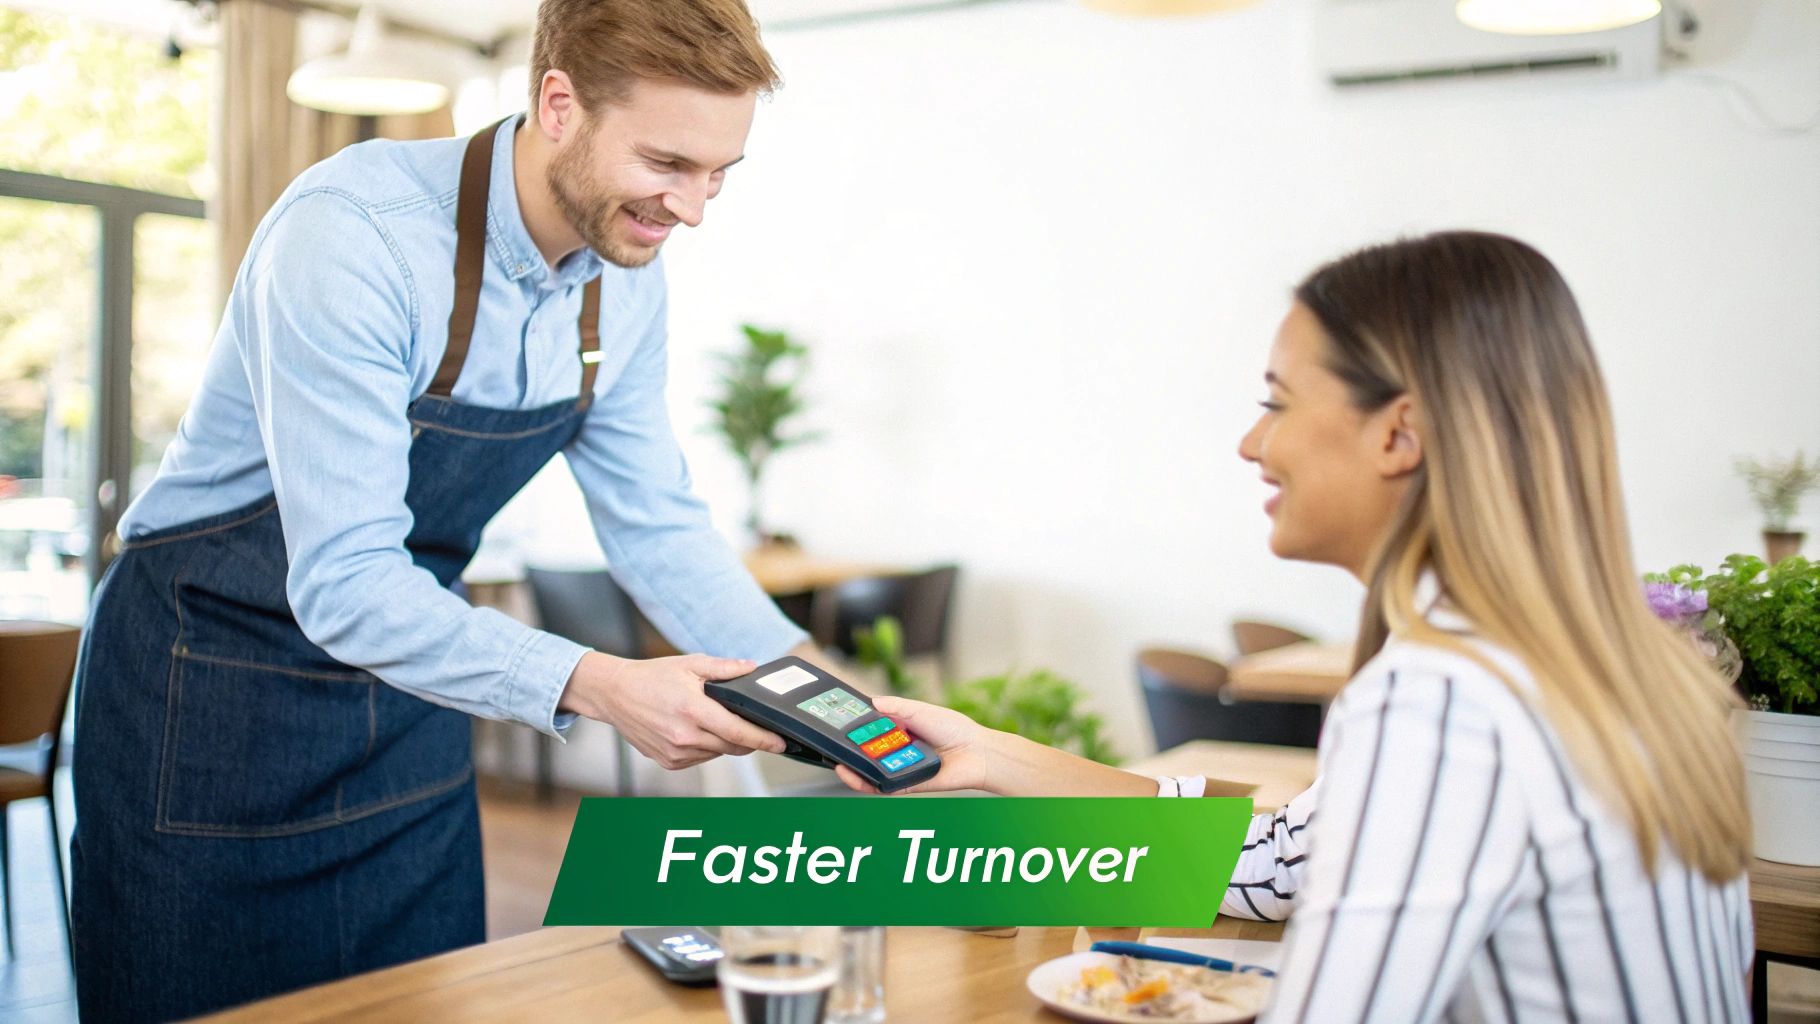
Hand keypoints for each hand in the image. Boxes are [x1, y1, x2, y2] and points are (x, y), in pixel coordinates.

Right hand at [559, 652, 785, 769]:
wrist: (614, 694)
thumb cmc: (651, 677)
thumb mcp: (690, 664)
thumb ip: (725, 669)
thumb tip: (752, 669)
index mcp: (693, 710)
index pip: (738, 732)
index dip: (764, 740)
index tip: (781, 743)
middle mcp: (684, 736)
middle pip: (732, 746)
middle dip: (749, 740)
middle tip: (759, 730)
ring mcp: (675, 752)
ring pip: (716, 753)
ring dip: (725, 741)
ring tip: (714, 720)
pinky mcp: (669, 762)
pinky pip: (700, 758)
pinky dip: (706, 746)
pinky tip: (696, 729)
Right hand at [833, 695, 994, 795]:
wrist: (977, 753)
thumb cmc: (955, 730)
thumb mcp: (922, 710)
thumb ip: (897, 707)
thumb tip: (872, 701)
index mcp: (899, 730)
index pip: (870, 730)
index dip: (854, 728)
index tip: (837, 723)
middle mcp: (896, 750)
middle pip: (865, 752)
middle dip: (847, 750)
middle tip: (833, 746)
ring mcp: (899, 767)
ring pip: (869, 771)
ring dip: (852, 769)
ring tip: (840, 763)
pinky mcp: (905, 784)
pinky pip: (881, 786)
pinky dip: (865, 783)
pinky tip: (855, 775)